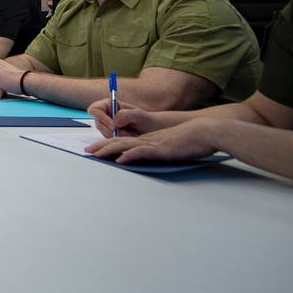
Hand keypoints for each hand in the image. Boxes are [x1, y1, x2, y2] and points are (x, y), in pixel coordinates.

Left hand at [86, 118, 222, 164]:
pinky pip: (142, 152)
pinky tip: (120, 160)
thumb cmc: (192, 140)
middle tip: (87, 151)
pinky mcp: (162, 149)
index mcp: (149, 139)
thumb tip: (152, 157)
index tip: (96, 149)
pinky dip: (130, 155)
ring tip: (96, 154)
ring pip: (126, 145)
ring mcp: (154, 144)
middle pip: (119, 141)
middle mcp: (148, 140)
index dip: (108, 144)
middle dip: (102, 146)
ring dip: (109, 150)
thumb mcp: (172, 146)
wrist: (205, 132)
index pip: (123, 140)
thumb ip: (160, 151)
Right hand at [87, 99, 170, 137]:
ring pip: (103, 133)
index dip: (101, 118)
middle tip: (125, 134)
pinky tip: (129, 139)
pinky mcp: (111, 136)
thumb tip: (114, 121)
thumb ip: (126, 114)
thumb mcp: (139, 115)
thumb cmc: (148, 121)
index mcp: (109, 104)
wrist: (154, 131)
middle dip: (110, 130)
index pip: (95, 109)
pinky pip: (109, 141)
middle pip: (98, 123)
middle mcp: (106, 114)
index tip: (113, 126)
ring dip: (116, 136)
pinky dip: (118, 142)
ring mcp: (108, 126)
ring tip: (131, 135)